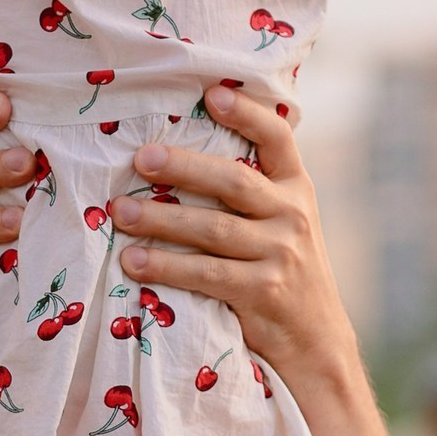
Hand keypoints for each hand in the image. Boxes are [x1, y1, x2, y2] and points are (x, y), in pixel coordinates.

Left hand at [111, 84, 353, 385]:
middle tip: (141, 158)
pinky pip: (206, 274)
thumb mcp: (282, 219)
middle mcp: (292, 215)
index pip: (278, 138)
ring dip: (161, 220)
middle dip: (183, 166)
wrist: (316, 342)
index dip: (246, 113)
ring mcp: (282, 254)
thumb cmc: (280, 267)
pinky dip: (166, 267)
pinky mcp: (264, 292)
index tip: (211, 93)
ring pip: (212, 229)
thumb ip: (251, 186)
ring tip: (120, 213)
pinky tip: (133, 262)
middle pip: (233, 180)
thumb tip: (178, 144)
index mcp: (296, 187)